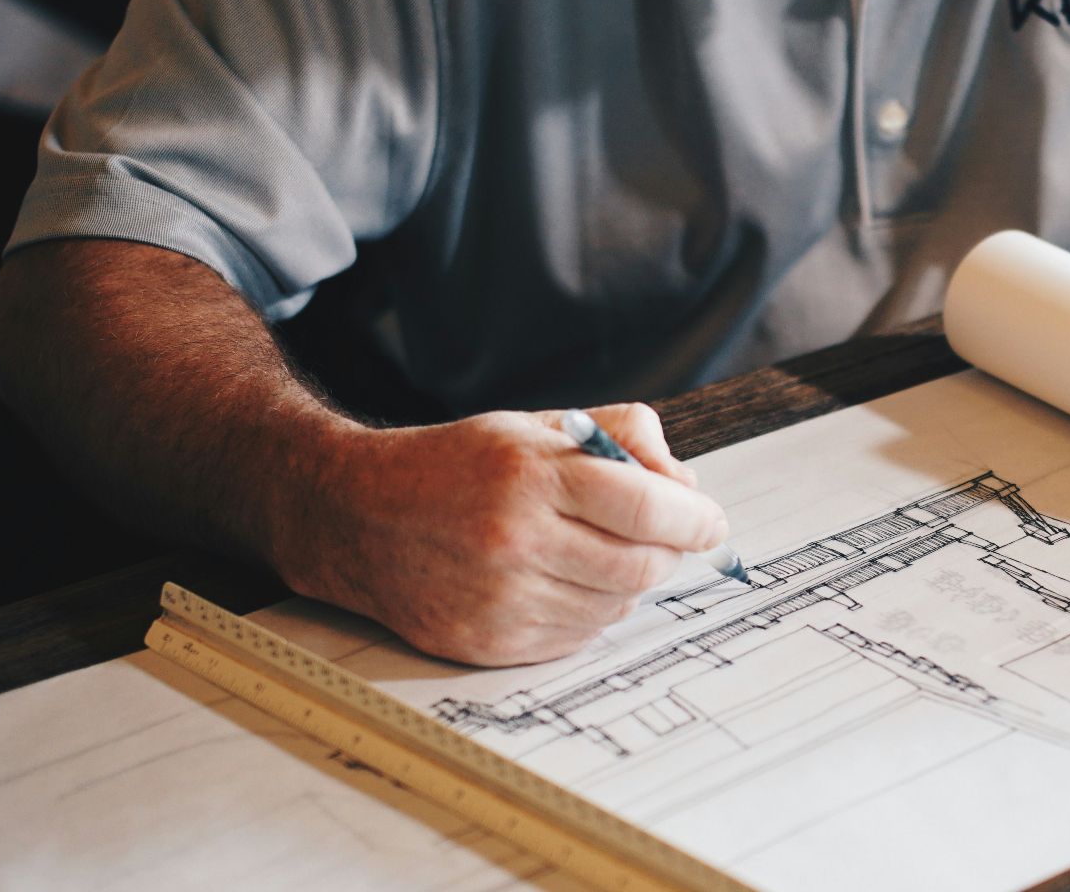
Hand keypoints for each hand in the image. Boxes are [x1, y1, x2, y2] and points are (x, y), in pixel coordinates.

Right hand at [276, 403, 727, 665]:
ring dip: (628, 582)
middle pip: (641, 565)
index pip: (647, 508)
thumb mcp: (536, 426)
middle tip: (663, 537)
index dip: (695, 519)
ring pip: (615, 606)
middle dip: (668, 552)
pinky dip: (590, 612)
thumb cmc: (457, 465)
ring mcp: (501, 598)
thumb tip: (686, 485)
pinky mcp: (489, 643)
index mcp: (530, 475)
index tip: (711, 523)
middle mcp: (515, 540)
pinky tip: (566, 581)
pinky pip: (578, 637)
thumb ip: (621, 436)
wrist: (359, 516)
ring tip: (599, 552)